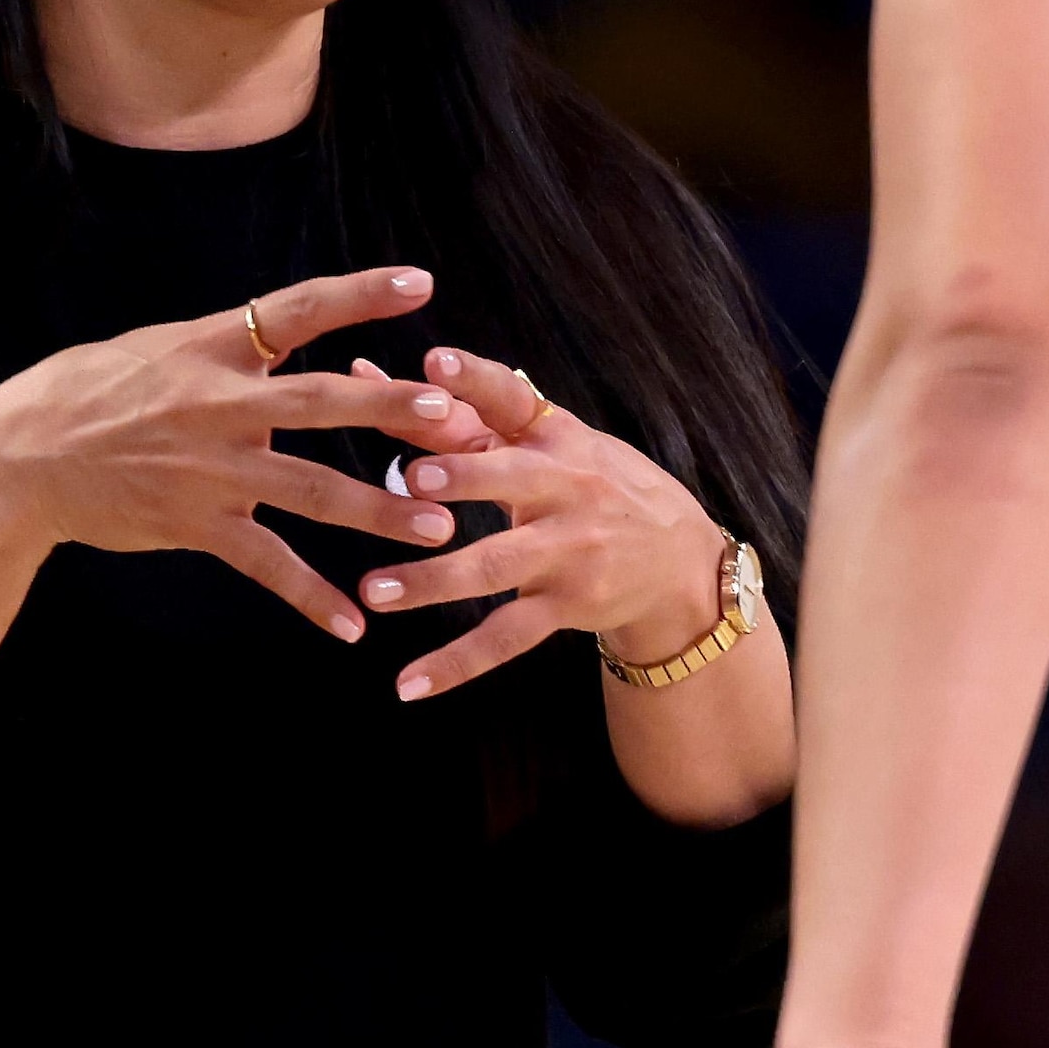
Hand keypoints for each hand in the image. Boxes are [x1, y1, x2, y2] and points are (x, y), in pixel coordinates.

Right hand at [0, 267, 487, 642]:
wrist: (21, 458)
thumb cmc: (91, 394)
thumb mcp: (159, 348)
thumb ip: (228, 346)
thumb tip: (283, 332)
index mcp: (214, 347)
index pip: (299, 308)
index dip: (360, 295)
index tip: (420, 283)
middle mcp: (220, 402)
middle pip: (321, 401)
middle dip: (390, 409)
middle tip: (453, 420)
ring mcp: (211, 467)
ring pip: (311, 490)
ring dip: (378, 512)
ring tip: (439, 531)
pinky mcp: (197, 522)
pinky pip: (267, 563)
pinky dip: (311, 596)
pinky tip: (352, 624)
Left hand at [350, 343, 734, 700]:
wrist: (680, 562)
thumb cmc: (596, 487)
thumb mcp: (554, 443)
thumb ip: (465, 415)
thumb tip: (368, 369)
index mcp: (556, 437)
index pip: (514, 398)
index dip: (477, 380)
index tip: (434, 362)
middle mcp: (566, 488)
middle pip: (511, 480)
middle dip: (465, 477)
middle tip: (411, 477)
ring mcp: (568, 551)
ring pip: (495, 566)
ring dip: (433, 581)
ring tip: (375, 592)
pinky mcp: (567, 605)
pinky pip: (506, 639)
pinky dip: (456, 664)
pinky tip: (407, 685)